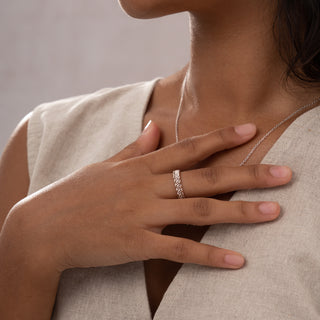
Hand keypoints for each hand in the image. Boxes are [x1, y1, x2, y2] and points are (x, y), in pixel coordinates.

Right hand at [10, 121, 290, 271]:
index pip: (187, 148)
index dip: (220, 139)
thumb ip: (136, 148)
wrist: (45, 227)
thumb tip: (155, 129)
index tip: (250, 131)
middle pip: (204, 178)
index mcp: (140, 166)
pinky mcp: (136, 245)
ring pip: (199, 211)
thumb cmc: (76, 193)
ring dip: (238, 213)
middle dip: (246, 175)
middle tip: (284, 174)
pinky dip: (208, 255)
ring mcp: (143, 216)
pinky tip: (236, 260)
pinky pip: (179, 250)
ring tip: (273, 212)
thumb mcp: (106, 165)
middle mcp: (146, 188)